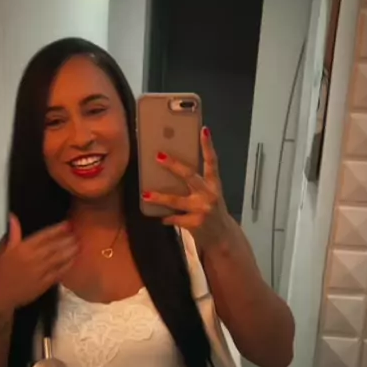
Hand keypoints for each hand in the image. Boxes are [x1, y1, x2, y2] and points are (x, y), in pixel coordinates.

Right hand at [0, 214, 77, 315]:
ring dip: (70, 251)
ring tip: (79, 245)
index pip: (44, 236)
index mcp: (22, 249)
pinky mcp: (44, 284)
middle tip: (78, 234)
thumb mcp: (1, 251)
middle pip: (55, 247)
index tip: (67, 224)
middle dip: (68, 239)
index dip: (57, 229)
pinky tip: (73, 260)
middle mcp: (34, 259)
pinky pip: (59, 273)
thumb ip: (12, 234)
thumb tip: (13, 218)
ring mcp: (40, 272)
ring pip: (59, 259)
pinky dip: (67, 266)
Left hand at [142, 127, 229, 247]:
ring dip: (159, 197)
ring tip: (145, 195)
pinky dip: (166, 218)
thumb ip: (197, 183)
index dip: (208, 146)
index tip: (203, 130)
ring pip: (176, 200)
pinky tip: (160, 217)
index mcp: (214, 184)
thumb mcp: (210, 194)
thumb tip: (173, 168)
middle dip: (173, 165)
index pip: (212, 161)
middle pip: (189, 176)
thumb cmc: (211, 210)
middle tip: (158, 156)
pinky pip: (174, 218)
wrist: (221, 237)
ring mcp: (202, 210)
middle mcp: (209, 194)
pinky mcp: (194, 223)